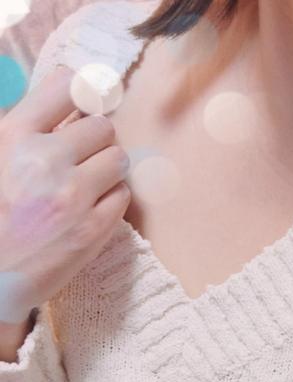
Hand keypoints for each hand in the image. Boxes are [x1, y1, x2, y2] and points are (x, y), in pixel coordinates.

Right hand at [0, 65, 130, 323]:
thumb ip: (26, 125)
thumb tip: (70, 89)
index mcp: (13, 134)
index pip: (68, 86)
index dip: (80, 94)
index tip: (82, 107)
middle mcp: (45, 159)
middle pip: (102, 126)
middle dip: (96, 139)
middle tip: (83, 156)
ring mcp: (73, 196)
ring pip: (119, 158)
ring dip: (109, 167)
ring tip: (89, 182)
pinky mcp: (93, 229)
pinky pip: (123, 194)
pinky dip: (112, 196)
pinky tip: (92, 206)